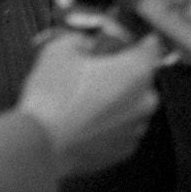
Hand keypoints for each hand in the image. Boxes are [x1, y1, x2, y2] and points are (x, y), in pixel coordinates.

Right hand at [16, 27, 165, 175]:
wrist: (39, 146)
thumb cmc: (52, 98)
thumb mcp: (61, 49)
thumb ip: (83, 40)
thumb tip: (87, 45)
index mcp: (137, 71)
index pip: (151, 47)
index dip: (133, 44)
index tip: (122, 45)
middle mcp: (145, 101)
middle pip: (140, 79)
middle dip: (121, 75)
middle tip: (92, 76)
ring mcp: (136, 129)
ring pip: (131, 106)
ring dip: (115, 102)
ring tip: (83, 103)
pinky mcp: (123, 151)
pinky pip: (121, 130)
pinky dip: (107, 125)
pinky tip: (84, 123)